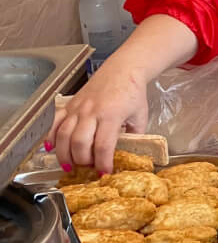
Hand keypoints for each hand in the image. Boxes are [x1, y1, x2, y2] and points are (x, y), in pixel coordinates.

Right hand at [48, 58, 150, 173]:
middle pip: (79, 143)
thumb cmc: (133, 92)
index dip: (102, 163)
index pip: (103, 145)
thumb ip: (134, 136)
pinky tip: (51, 149)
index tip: (104, 173)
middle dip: (82, 160)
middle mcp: (91, 112)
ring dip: (64, 153)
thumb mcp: (140, 117)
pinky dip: (51, 137)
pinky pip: (55, 123)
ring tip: (69, 165)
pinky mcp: (69, 105)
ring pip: (64, 135)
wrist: (123, 70)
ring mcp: (78, 108)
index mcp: (111, 115)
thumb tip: (127, 154)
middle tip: (87, 168)